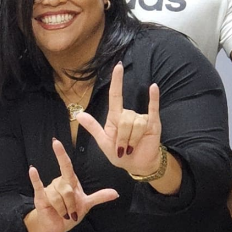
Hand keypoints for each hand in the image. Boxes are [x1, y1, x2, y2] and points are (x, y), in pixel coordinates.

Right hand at [24, 140, 119, 231]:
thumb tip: (116, 193)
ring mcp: (49, 189)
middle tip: (71, 214)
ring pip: (57, 197)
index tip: (56, 142)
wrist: (57, 226)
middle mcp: (59, 183)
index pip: (66, 166)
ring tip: (62, 214)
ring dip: (62, 209)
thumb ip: (99, 197)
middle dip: (71, 205)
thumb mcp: (86, 205)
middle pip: (67, 190)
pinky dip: (36, 178)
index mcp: (70, 182)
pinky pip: (38, 186)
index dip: (61, 154)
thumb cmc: (70, 213)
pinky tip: (32, 170)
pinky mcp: (40, 197)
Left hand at [72, 62, 163, 176]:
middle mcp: (128, 115)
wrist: (137, 165)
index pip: (116, 95)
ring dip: (132, 140)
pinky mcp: (153, 123)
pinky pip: (153, 108)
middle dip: (123, 138)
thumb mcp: (103, 142)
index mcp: (115, 118)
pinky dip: (153, 98)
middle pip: (124, 120)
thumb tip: (78, 114)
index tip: (118, 66)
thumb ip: (93, 128)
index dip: (117, 81)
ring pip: (136, 124)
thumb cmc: (120, 154)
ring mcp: (141, 118)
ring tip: (132, 147)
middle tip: (123, 149)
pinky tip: (154, 87)